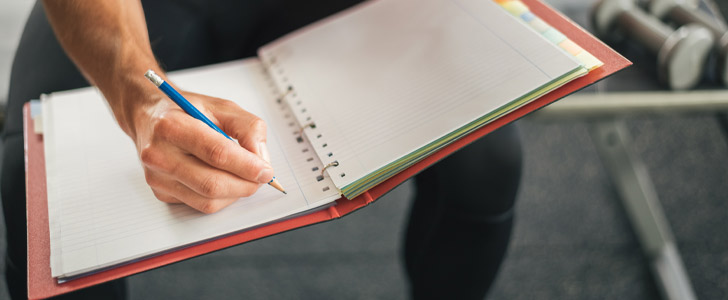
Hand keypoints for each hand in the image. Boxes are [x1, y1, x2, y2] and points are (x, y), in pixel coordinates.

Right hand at [130, 89, 272, 213]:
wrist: (148, 116)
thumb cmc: (185, 111)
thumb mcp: (222, 106)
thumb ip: (248, 127)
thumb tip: (260, 158)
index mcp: (172, 126)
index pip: (216, 153)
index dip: (247, 166)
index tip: (266, 170)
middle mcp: (159, 154)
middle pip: (212, 183)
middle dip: (245, 184)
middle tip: (260, 177)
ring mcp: (157, 177)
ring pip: (208, 200)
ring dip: (235, 193)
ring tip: (243, 177)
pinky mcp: (161, 192)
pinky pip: (200, 205)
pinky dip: (220, 197)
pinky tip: (222, 179)